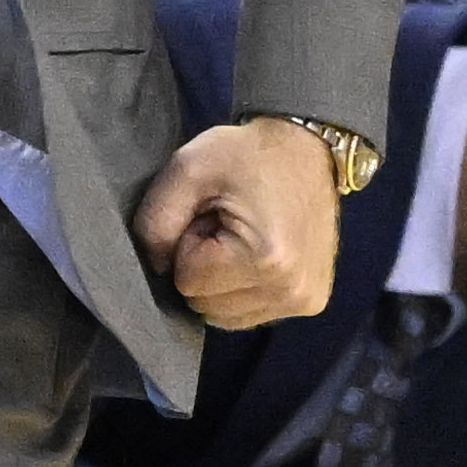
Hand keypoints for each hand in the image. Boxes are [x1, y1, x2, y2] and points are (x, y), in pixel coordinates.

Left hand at [133, 116, 342, 329]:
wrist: (304, 149)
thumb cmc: (244, 155)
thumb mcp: (186, 169)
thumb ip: (155, 221)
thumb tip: (155, 269)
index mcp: (266, 259)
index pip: (188, 282)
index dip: (186, 245)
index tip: (207, 215)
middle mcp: (292, 291)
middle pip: (206, 306)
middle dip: (201, 267)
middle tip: (220, 225)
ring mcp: (305, 300)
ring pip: (225, 317)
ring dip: (219, 282)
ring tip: (237, 238)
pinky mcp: (311, 302)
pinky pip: (249, 315)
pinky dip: (239, 289)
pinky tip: (252, 254)